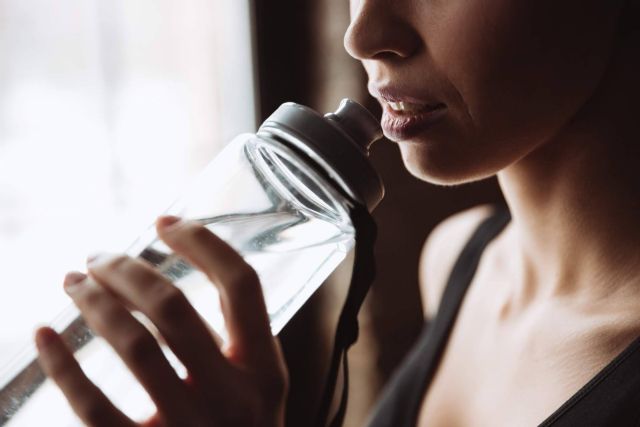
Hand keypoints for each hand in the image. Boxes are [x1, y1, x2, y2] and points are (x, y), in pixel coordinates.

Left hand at [35, 216, 288, 426]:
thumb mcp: (258, 392)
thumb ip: (235, 347)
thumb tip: (172, 288)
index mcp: (265, 370)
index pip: (241, 285)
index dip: (203, 244)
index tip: (164, 222)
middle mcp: (233, 396)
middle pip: (175, 308)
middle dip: (129, 270)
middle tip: (100, 256)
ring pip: (133, 346)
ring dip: (95, 303)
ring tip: (74, 282)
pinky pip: (93, 406)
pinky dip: (62, 364)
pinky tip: (45, 334)